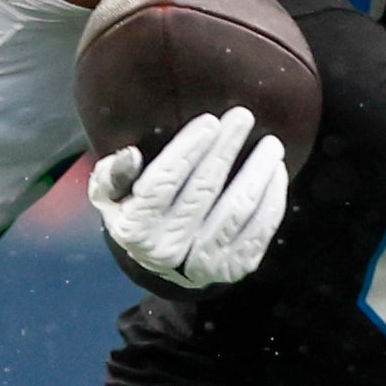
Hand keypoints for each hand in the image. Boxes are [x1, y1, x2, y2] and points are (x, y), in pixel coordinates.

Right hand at [87, 107, 288, 290]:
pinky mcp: (234, 268)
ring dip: (256, 173)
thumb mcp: (110, 197)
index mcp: (135, 229)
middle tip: (242, 117)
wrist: (163, 264)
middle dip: (225, 150)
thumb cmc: (136, 212)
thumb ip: (110, 175)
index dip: (188, 150)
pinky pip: (260, 229)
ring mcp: (204, 265)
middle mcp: (168, 251)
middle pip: (203, 191)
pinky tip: (275, 170)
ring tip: (270, 143)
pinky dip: (271, 198)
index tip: (209, 121)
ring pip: (237, 211)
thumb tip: (131, 155)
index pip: (163, 182)